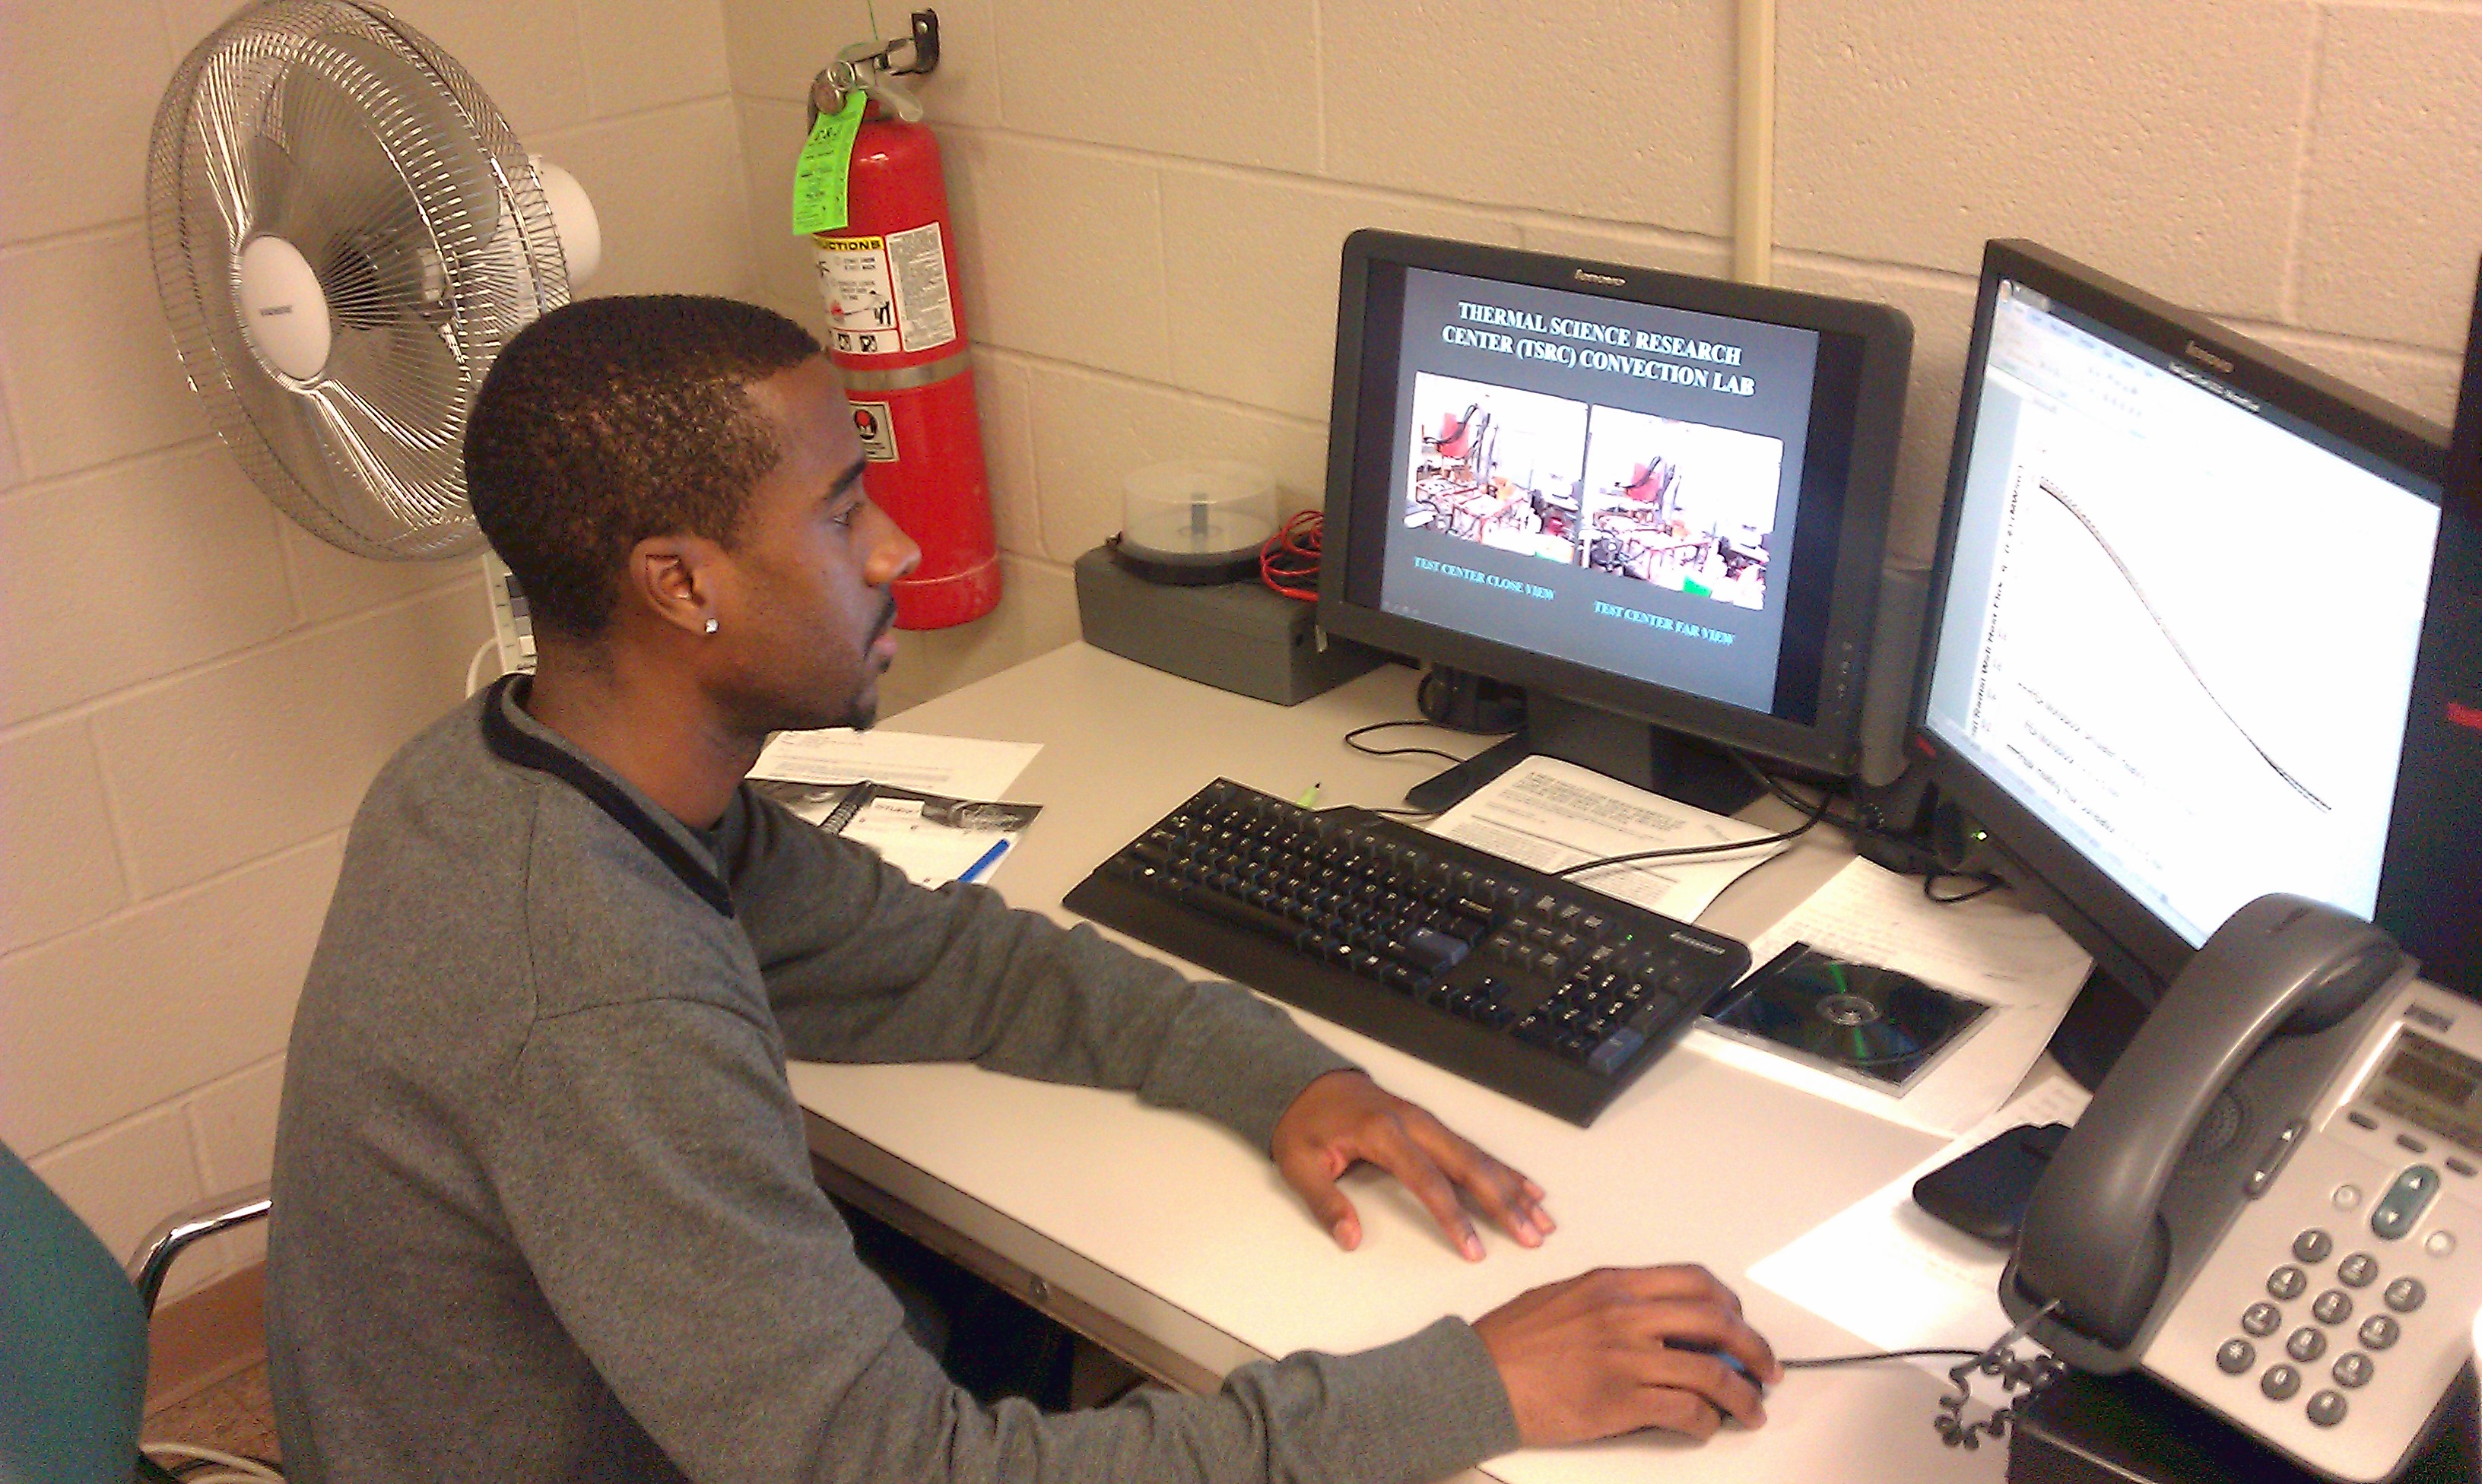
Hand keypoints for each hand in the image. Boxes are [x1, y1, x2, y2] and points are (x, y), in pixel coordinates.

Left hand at [1268, 1069, 1551, 1259]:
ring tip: (1542, 1219)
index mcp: (1383, 1134)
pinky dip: (1503, 1168)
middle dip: (1504, 1203)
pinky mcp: (1431, 1122)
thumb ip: (1325, 1202)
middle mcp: (1414, 1123)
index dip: (1454, 1218)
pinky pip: (1473, 1145)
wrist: (1307, 1081)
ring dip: (1513, 1187)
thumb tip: (1350, 1239)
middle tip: (1531, 1237)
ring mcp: (1426, 1120)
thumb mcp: (1299, 1163)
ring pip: (1479, 1155)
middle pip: (1468, 1165)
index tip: (1474, 1250)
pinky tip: (1527, 1187)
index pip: (1428, 1181)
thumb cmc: (1304, 1124)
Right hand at [1473, 1265, 1780, 1444]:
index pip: (1695, 1282)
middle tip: (1768, 1370)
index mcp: (1614, 1284)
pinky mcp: (1621, 1403)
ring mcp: (1626, 1359)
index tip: (1739, 1324)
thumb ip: (1612, 1299)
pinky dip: (1706, 1422)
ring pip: (1712, 1373)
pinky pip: (1685, 1411)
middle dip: (1755, 1349)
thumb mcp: (1564, 1295)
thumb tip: (1657, 1316)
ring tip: (1753, 1411)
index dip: (1730, 1305)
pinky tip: (1706, 1427)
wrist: (1476, 1378)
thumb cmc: (1512, 1340)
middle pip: (1718, 1323)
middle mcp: (1627, 1314)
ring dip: (1743, 1396)